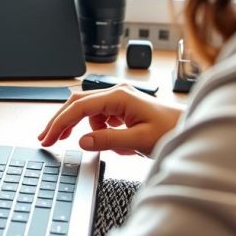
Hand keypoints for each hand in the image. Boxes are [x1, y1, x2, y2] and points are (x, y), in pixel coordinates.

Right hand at [37, 84, 180, 155]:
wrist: (189, 128)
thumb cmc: (171, 131)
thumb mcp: (139, 141)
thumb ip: (108, 141)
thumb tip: (82, 141)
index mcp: (119, 97)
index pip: (79, 107)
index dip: (60, 123)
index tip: (48, 138)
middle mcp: (117, 94)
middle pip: (77, 104)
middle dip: (60, 121)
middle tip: (46, 138)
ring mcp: (119, 100)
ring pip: (87, 110)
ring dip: (77, 126)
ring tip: (70, 140)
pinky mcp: (122, 108)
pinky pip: (99, 117)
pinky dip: (94, 128)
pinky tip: (103, 139)